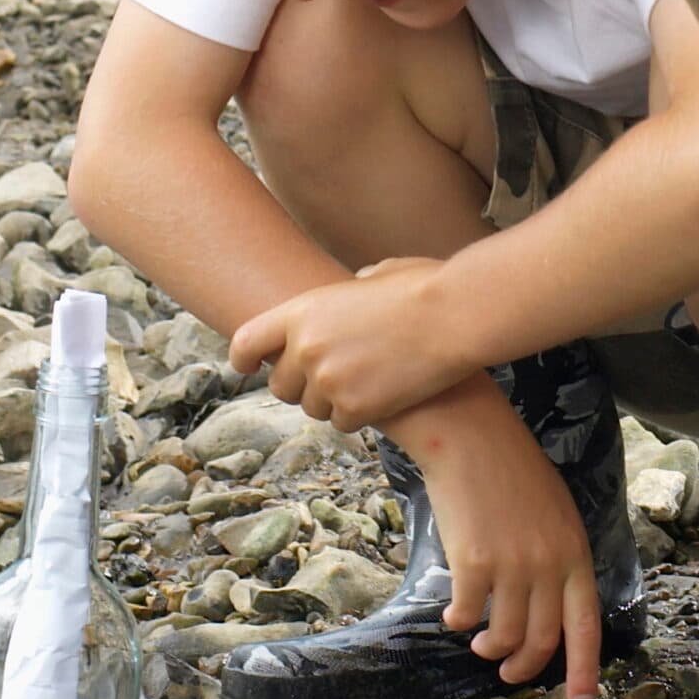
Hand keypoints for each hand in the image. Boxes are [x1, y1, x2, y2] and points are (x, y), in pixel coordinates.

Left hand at [229, 257, 477, 430]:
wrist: (454, 317)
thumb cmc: (427, 288)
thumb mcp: (378, 275)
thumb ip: (352, 291)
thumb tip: (357, 289)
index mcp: (302, 310)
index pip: (247, 341)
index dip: (243, 358)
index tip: (248, 367)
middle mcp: (305, 348)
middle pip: (280, 385)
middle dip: (301, 385)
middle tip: (333, 378)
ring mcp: (328, 380)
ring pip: (312, 409)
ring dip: (333, 402)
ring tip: (368, 383)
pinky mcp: (354, 407)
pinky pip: (342, 423)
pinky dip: (359, 416)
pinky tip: (384, 397)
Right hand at [394, 380, 602, 698]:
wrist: (470, 435)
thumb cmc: (511, 470)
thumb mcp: (554, 512)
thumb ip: (557, 558)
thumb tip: (547, 605)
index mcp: (575, 553)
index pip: (586, 626)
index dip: (585, 672)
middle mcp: (549, 565)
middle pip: (542, 640)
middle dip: (524, 668)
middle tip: (507, 673)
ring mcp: (512, 566)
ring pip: (504, 636)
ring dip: (490, 649)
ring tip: (480, 642)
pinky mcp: (473, 562)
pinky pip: (466, 614)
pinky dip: (458, 621)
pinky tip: (454, 613)